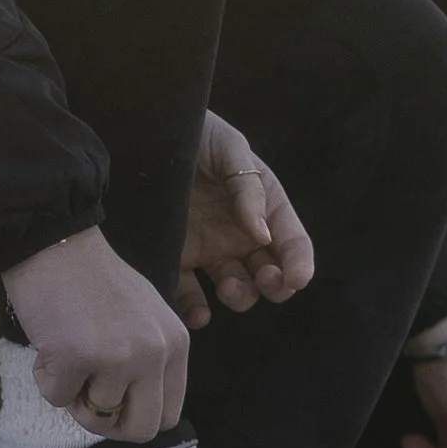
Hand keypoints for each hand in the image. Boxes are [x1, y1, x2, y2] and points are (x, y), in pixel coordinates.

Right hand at [1, 229, 188, 439]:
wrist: (56, 245)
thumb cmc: (95, 280)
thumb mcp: (146, 319)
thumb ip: (150, 361)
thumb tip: (132, 408)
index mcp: (176, 345)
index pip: (170, 414)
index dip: (136, 417)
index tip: (115, 406)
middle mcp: (154, 355)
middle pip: (140, 430)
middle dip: (108, 424)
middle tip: (85, 399)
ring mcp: (116, 359)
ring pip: (95, 415)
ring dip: (73, 395)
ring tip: (65, 356)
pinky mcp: (75, 359)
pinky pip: (57, 399)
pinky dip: (46, 380)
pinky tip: (48, 346)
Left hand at [176, 114, 312, 324]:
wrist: (145, 133)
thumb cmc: (196, 133)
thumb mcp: (229, 148)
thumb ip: (248, 187)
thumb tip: (262, 234)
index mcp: (264, 206)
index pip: (292, 241)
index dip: (301, 263)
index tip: (297, 279)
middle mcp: (242, 234)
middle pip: (270, 272)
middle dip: (276, 285)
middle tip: (266, 279)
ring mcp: (211, 249)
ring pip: (238, 288)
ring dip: (241, 296)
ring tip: (229, 287)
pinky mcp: (178, 259)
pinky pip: (191, 295)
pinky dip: (196, 311)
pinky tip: (198, 314)